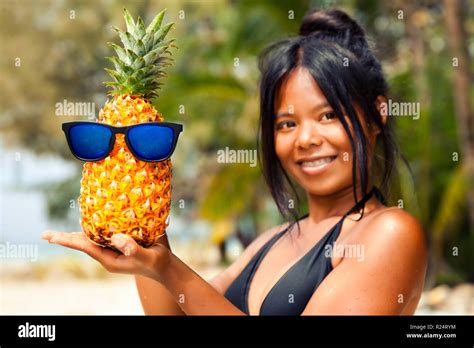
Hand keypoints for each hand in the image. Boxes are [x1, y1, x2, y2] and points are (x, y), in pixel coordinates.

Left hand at [41, 231, 169, 280]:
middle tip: (45, 235)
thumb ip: (132, 248)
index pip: (85, 247)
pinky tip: (94, 218)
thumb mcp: (146, 257)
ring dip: (79, 232)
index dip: (68, 240)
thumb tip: (115, 237)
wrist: (166, 266)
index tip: (50, 237)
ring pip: (93, 238)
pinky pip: (105, 233)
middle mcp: (109, 254)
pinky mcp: (122, 242)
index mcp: (110, 260)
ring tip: (60, 232)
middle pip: (83, 244)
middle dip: (66, 238)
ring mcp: (115, 248)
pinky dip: (97, 225)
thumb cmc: (157, 263)